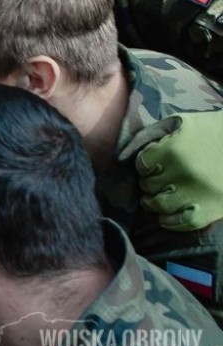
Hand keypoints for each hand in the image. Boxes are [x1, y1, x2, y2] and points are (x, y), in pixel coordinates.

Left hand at [136, 112, 222, 230]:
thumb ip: (155, 133)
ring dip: (152, 203)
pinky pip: (183, 223)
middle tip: (155, 181)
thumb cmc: (213, 130)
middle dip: (148, 183)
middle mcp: (183, 173)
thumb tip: (131, 149)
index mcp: (173, 150)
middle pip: (149, 185)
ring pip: (160, 205)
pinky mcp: (212, 208)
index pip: (142, 165)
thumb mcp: (181, 122)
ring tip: (153, 200)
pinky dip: (170, 222)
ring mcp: (198, 193)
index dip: (145, 166)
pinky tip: (166, 217)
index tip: (152, 166)